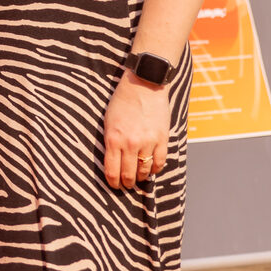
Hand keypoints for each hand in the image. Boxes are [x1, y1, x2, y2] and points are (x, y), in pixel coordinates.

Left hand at [104, 71, 171, 188]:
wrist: (143, 85)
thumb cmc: (121, 102)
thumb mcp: (108, 121)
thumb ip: (111, 141)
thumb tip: (112, 161)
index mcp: (113, 138)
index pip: (112, 170)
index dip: (113, 182)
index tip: (114, 185)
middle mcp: (130, 143)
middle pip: (128, 174)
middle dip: (126, 183)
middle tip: (126, 184)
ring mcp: (148, 142)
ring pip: (144, 171)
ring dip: (140, 177)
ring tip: (138, 177)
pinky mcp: (162, 139)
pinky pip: (160, 162)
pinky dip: (155, 169)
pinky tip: (151, 169)